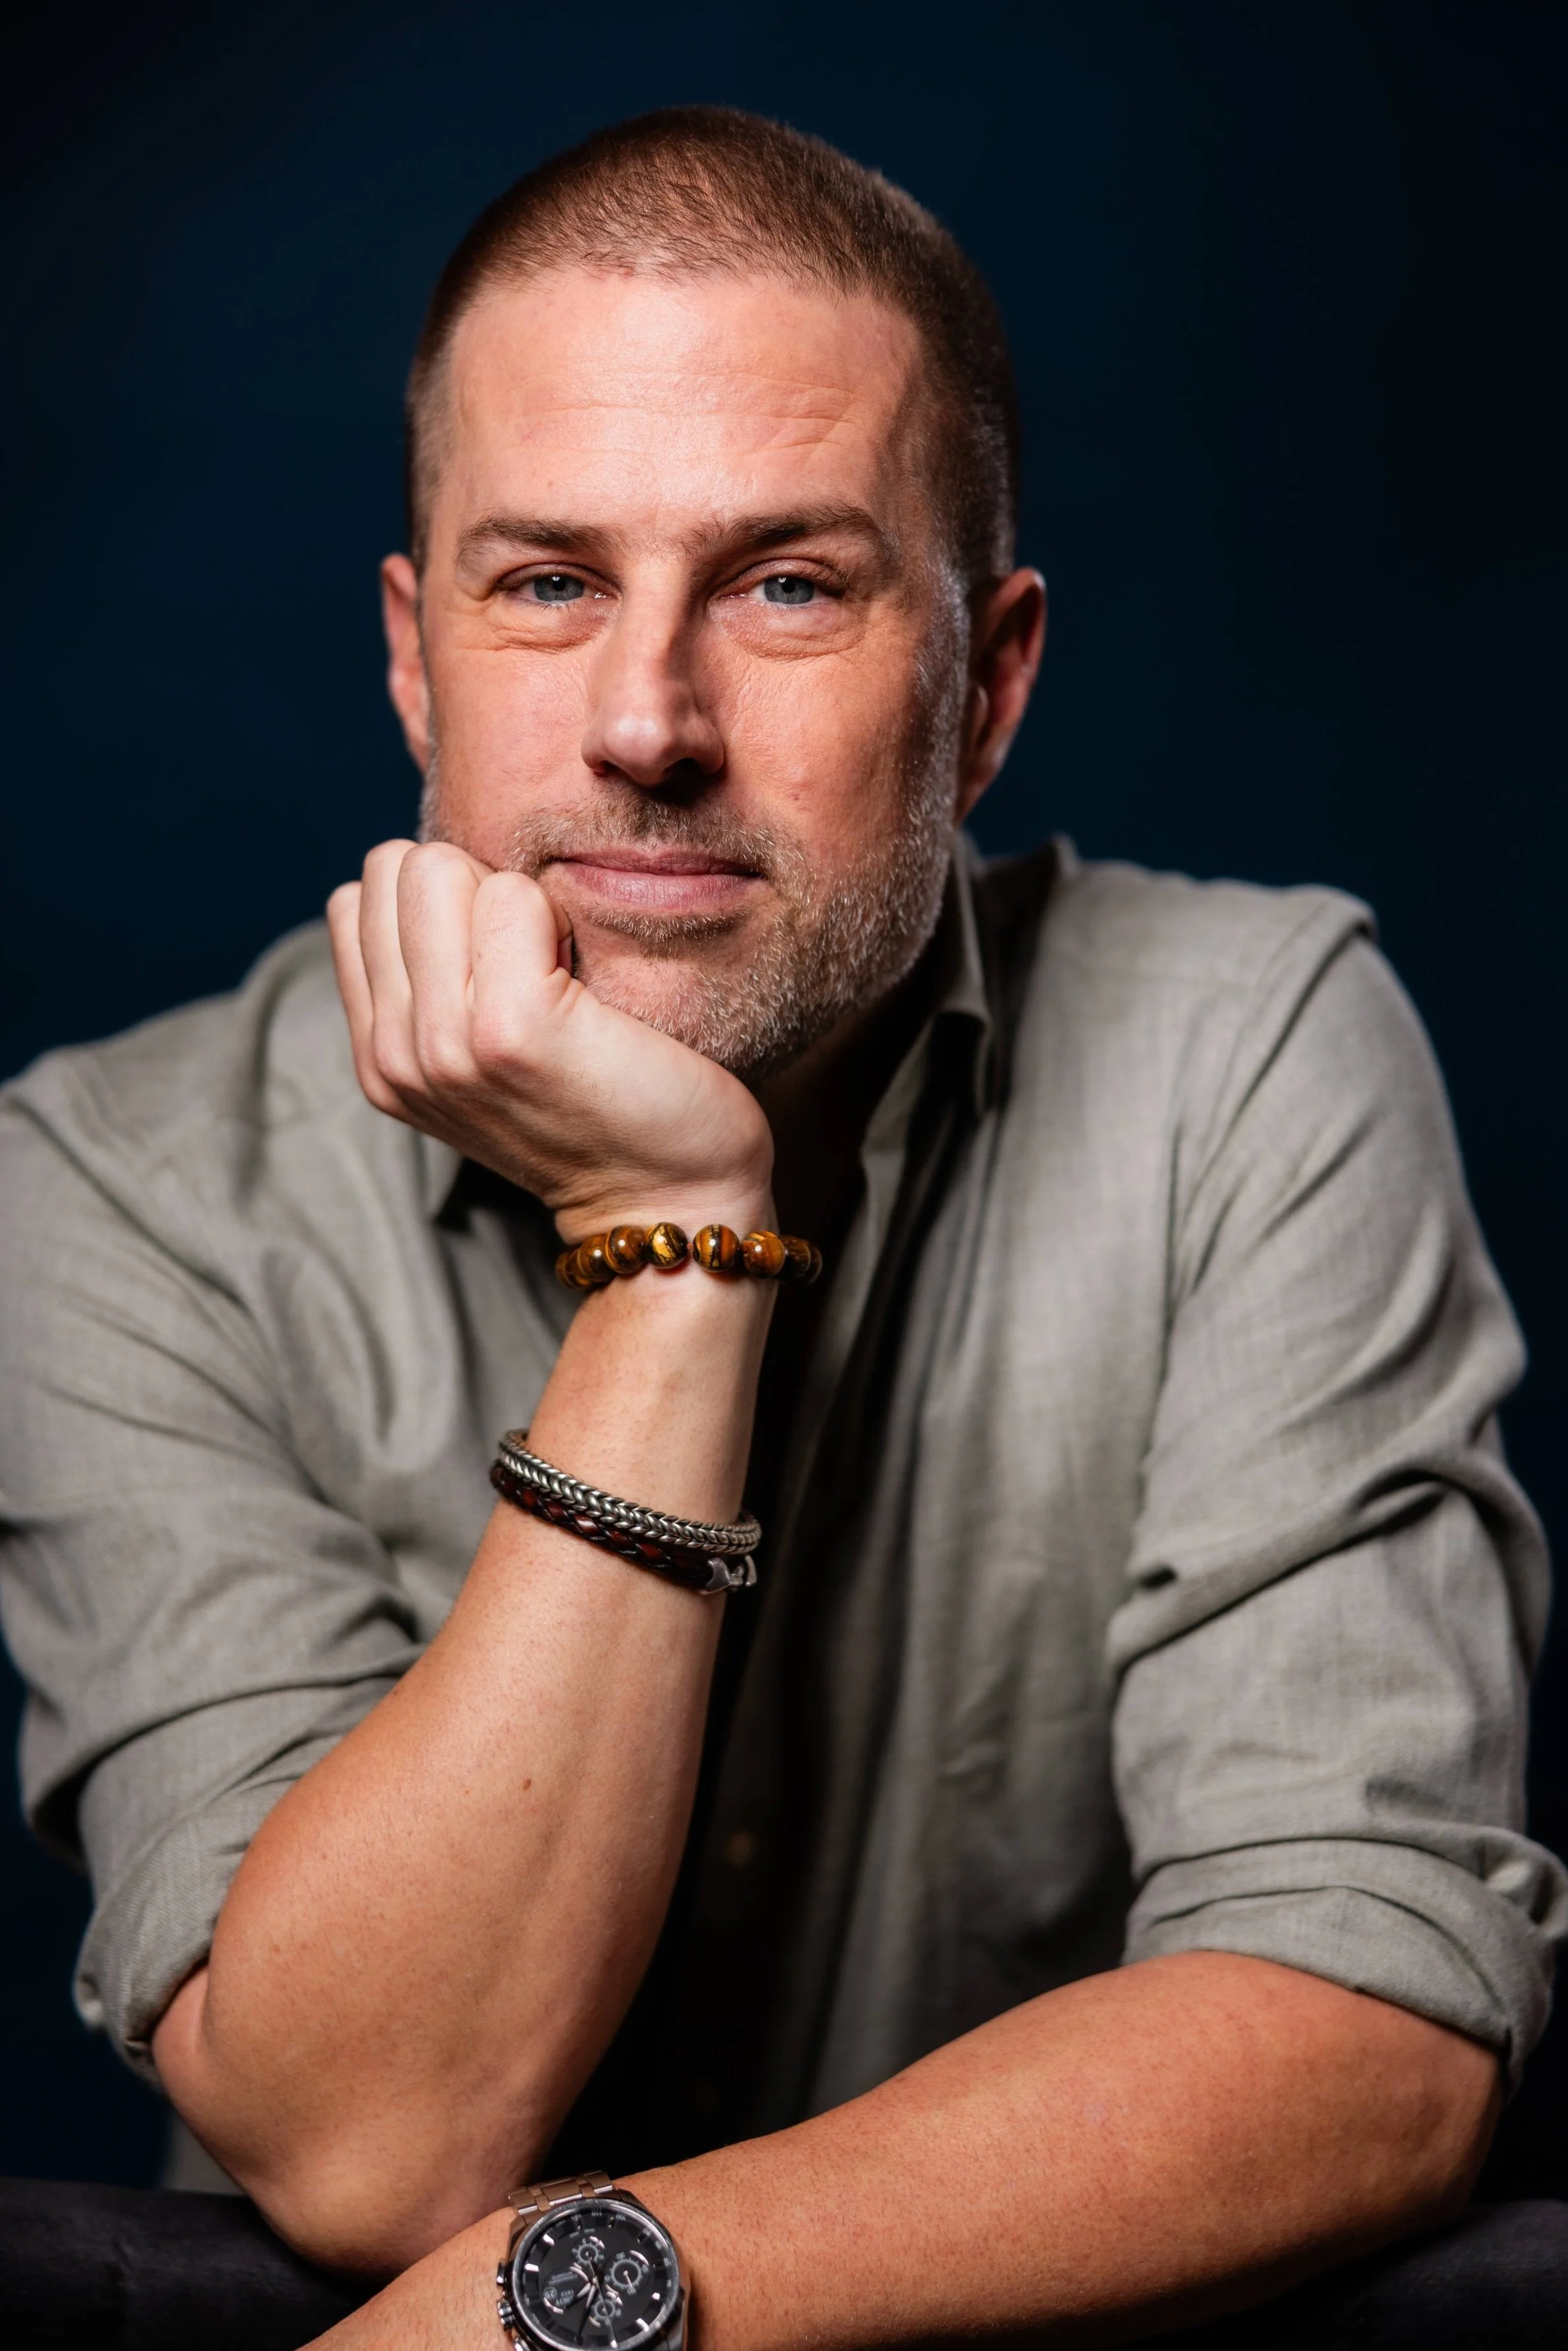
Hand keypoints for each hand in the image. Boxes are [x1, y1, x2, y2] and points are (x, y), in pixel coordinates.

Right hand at [327, 841, 773, 1236]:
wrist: (665, 1201)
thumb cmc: (599, 1108)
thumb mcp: (480, 1055)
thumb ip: (434, 981)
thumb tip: (430, 872)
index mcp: (380, 1056)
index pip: (359, 898)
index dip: (442, 902)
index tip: (501, 962)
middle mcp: (396, 1054)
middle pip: (391, 868)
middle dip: (468, 887)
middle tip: (531, 961)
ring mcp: (446, 1043)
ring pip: (437, 868)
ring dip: (510, 899)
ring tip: (554, 972)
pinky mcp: (512, 1028)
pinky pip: (512, 895)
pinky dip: (555, 916)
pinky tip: (584, 983)